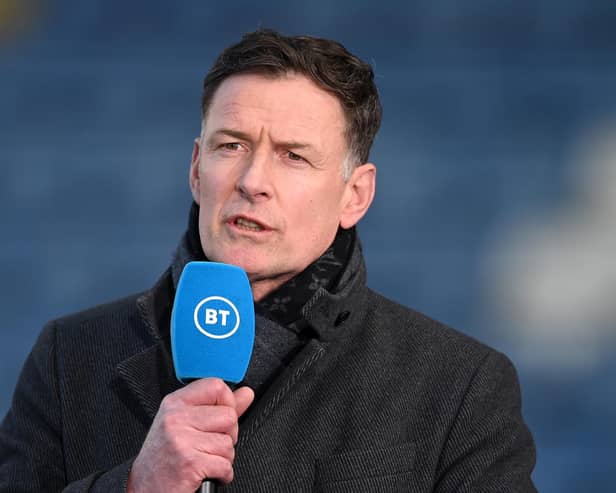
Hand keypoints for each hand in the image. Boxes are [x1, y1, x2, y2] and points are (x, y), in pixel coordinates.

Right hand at [127, 378, 253, 492]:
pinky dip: (222, 474)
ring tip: (204, 459)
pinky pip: (225, 464)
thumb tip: (246, 393)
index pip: (216, 386)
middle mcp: (176, 418)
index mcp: (175, 403)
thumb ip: (219, 406)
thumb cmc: (165, 457)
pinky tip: (206, 473)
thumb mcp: (185, 424)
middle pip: (229, 416)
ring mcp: (181, 440)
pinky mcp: (190, 463)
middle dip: (227, 435)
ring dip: (223, 457)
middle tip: (208, 445)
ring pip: (228, 442)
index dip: (228, 403)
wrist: (144, 489)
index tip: (221, 418)